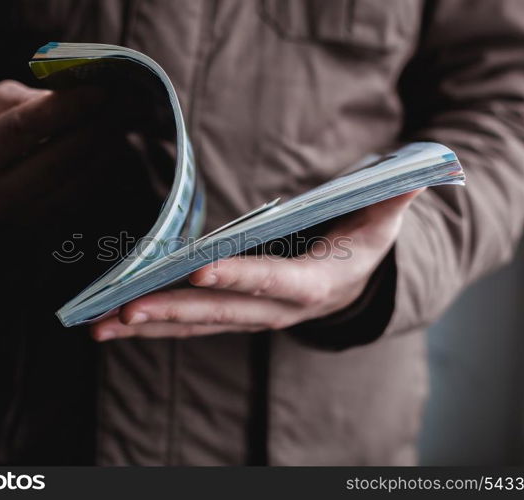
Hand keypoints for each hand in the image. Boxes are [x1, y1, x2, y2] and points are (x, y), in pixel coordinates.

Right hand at [0, 79, 109, 223]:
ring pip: (74, 185)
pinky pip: (81, 200)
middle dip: (93, 131)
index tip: (98, 91)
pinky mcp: (45, 230)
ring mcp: (20, 220)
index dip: (65, 108)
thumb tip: (77, 93)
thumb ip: (29, 98)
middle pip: (55, 161)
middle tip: (121, 106)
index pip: (24, 128)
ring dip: (105, 153)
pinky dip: (102, 173)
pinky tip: (116, 149)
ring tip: (123, 125)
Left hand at [91, 189, 422, 340]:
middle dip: (173, 310)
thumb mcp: (382, 218)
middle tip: (127, 308)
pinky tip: (117, 321)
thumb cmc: (361, 243)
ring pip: (196, 324)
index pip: (274, 282)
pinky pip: (189, 323)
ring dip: (150, 324)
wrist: (350, 284)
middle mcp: (276, 310)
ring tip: (103, 325)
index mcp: (313, 283)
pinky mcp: (231, 315)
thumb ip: (394, 196)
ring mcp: (250, 317)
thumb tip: (421, 169)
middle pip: (221, 312)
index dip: (241, 276)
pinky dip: (153, 323)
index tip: (201, 269)